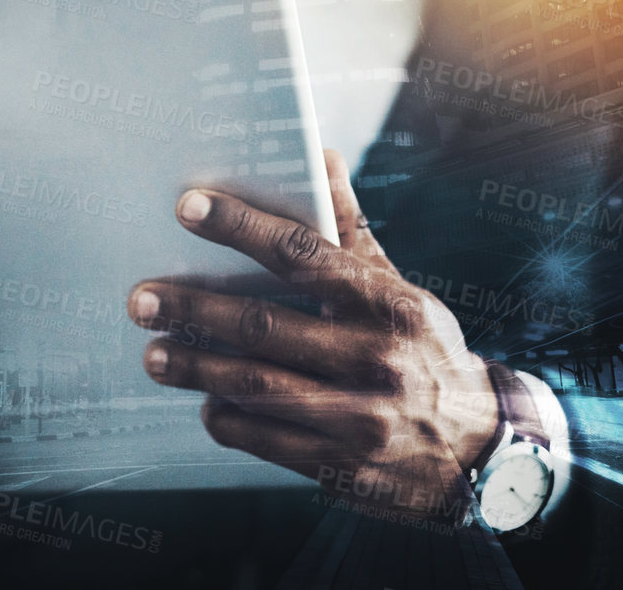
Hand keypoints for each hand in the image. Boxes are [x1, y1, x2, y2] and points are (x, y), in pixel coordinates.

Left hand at [129, 150, 500, 520]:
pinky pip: (267, 441)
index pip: (303, 253)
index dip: (241, 227)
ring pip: (258, 386)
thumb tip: (322, 157)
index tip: (187, 207)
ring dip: (196, 368)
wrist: (480, 452)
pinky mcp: (345, 466)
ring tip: (154, 353)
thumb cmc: (424, 353)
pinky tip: (206, 403)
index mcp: (388, 304)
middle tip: (141, 299)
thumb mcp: (402, 291)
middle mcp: (375, 358)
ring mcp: (361, 417)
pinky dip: (228, 420)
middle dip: (194, 309)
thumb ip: (352, 231)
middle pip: (265, 325)